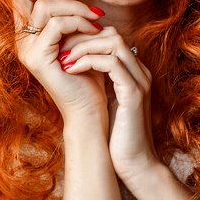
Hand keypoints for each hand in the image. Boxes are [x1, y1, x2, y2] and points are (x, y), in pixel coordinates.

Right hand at [12, 0, 106, 124]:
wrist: (90, 107)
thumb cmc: (88, 70)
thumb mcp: (79, 29)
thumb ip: (70, 4)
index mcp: (28, 29)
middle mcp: (21, 38)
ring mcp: (25, 49)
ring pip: (43, 7)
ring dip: (75, 6)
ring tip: (97, 17)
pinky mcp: (36, 59)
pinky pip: (55, 25)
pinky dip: (77, 21)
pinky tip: (94, 28)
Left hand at [60, 30, 158, 183]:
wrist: (135, 165)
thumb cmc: (116, 138)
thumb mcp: (105, 102)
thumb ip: (97, 82)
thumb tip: (72, 67)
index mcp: (133, 72)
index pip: (110, 37)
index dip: (85, 37)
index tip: (62, 48)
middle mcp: (139, 72)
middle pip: (112, 34)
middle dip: (83, 37)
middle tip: (60, 49)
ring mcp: (139, 81)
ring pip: (113, 42)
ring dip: (84, 46)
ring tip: (64, 59)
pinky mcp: (133, 93)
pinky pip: (111, 63)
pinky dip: (88, 61)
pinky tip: (71, 69)